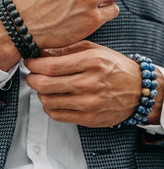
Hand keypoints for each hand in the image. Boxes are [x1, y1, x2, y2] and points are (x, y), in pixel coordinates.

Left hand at [24, 41, 141, 127]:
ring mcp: (89, 103)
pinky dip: (48, 106)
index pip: (51, 66)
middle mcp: (90, 84)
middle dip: (31, 79)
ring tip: (42, 86)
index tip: (30, 62)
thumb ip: (66, 50)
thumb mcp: (93, 50)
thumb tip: (41, 52)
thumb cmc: (114, 67)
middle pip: (45, 84)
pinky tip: (51, 98)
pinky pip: (57, 115)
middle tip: (31, 74)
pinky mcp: (89, 119)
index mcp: (91, 62)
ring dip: (39, 93)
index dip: (34, 64)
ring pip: (48, 101)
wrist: (138, 89)